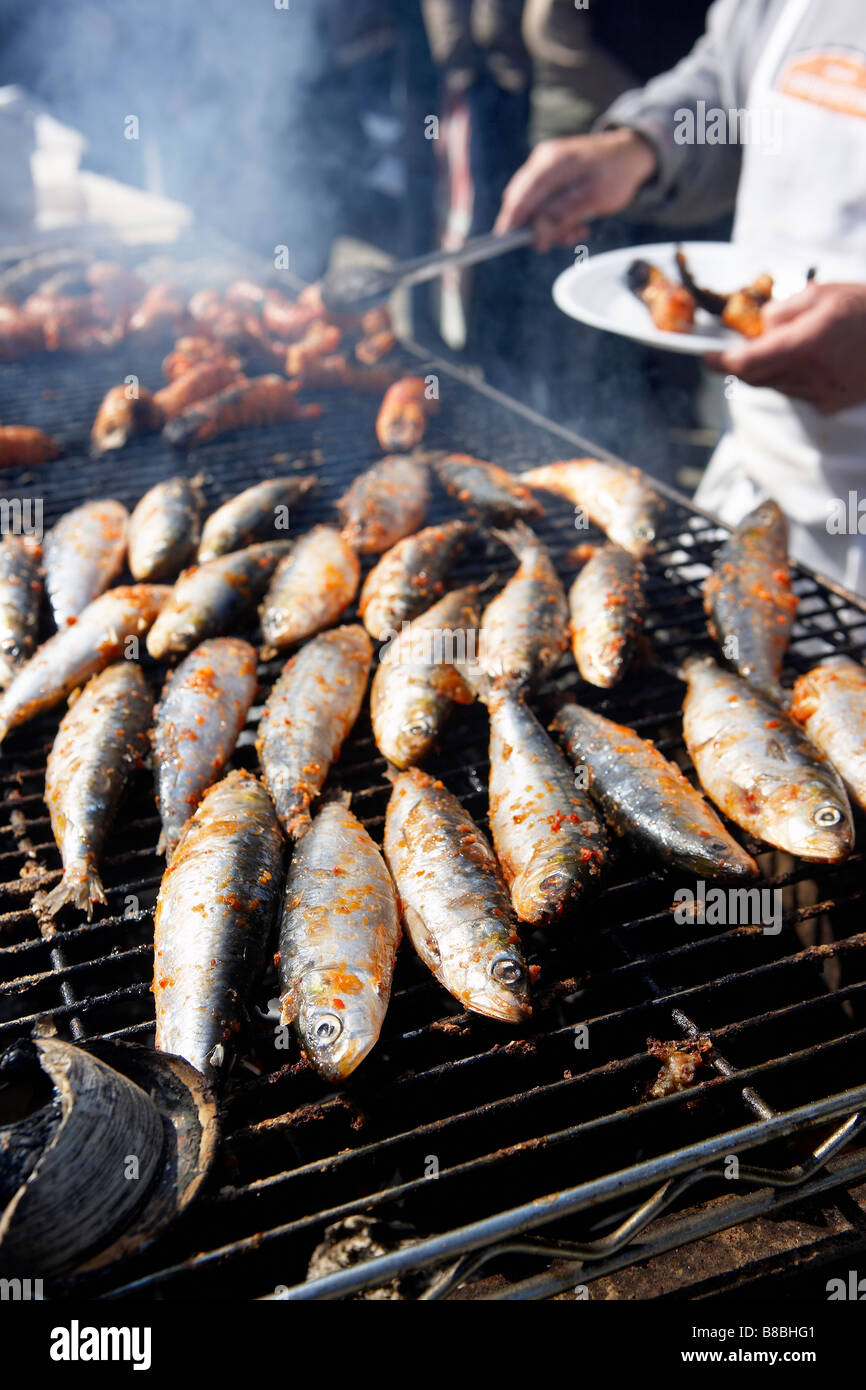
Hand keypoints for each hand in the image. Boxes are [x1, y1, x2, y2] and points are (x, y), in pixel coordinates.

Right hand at [494, 128, 657, 251]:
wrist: (628, 155)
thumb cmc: (616, 172)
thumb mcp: (596, 196)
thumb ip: (565, 213)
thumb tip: (539, 231)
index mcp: (554, 161)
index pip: (524, 190)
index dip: (512, 215)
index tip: (504, 238)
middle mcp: (543, 162)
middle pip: (523, 200)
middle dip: (539, 227)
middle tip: (566, 239)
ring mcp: (544, 170)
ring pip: (533, 208)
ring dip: (553, 227)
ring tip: (579, 230)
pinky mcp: (549, 181)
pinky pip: (543, 207)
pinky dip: (557, 221)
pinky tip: (577, 224)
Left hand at [704, 282, 865, 414]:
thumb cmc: (865, 308)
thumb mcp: (821, 294)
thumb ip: (782, 311)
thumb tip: (757, 327)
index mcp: (805, 345)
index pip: (746, 363)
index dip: (720, 362)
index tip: (706, 356)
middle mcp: (810, 376)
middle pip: (755, 378)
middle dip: (744, 362)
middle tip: (745, 344)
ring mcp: (821, 395)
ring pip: (775, 386)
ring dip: (771, 369)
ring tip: (797, 344)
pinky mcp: (830, 405)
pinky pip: (796, 393)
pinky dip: (793, 378)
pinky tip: (816, 360)